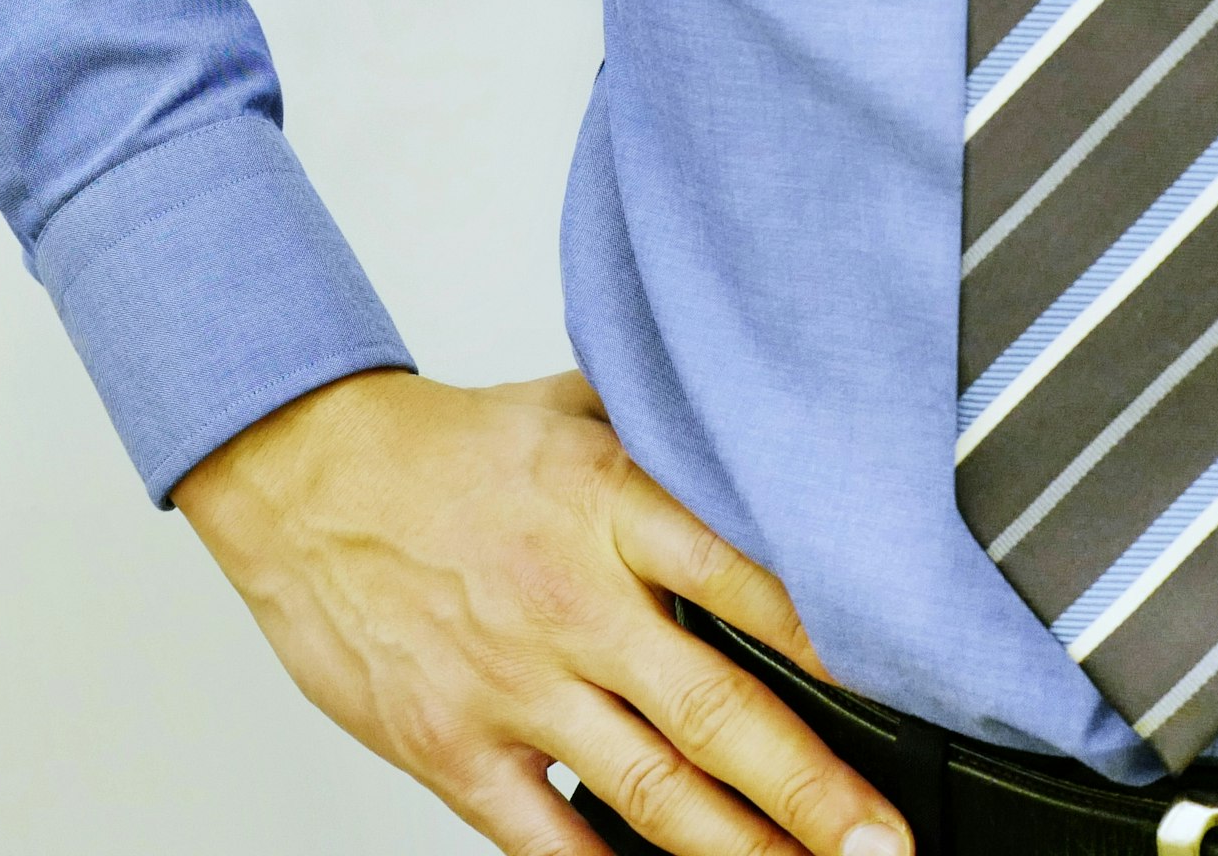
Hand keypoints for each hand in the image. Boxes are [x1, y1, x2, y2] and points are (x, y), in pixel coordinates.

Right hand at [172, 368, 912, 855]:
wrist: (301, 475)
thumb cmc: (448, 447)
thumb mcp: (577, 405)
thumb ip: (676, 433)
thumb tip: (780, 430)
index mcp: (610, 505)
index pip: (749, 579)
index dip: (838, 640)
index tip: (916, 688)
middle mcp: (572, 601)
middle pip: (716, 708)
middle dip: (814, 789)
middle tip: (887, 844)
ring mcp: (511, 684)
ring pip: (647, 788)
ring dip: (742, 850)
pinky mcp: (451, 746)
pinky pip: (544, 835)